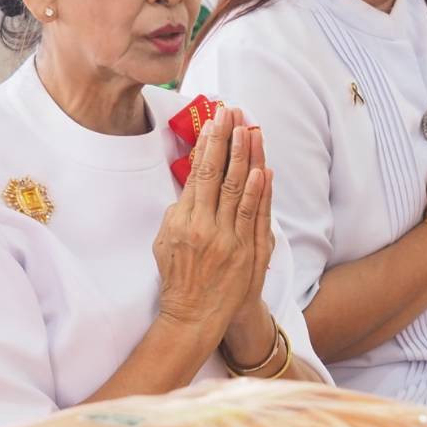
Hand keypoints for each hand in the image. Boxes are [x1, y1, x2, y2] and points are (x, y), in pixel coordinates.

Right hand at [152, 106, 267, 342]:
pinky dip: (258, 191)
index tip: (214, 120)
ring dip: (244, 157)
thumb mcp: (165, 241)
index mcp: (181, 220)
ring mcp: (226, 238)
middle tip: (231, 112)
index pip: (196, 173)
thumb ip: (178, 212)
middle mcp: (202, 225)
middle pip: (216, 173)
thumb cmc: (179, 277)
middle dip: (225, 140)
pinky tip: (261, 170)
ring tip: (249, 129)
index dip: (207, 144)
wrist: (194, 314)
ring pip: (236, 189)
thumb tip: (191, 186)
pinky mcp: (245, 250)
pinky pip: (253, 215)